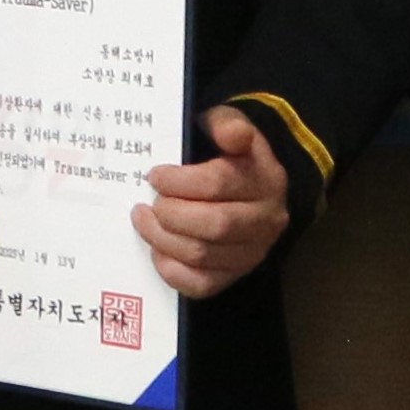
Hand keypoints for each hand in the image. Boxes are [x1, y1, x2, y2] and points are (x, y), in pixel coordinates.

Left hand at [135, 106, 293, 299]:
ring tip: (144, 220)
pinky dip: (173, 271)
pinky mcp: (235, 275)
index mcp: (266, 180)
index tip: (154, 175)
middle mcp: (266, 220)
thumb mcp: (230, 125)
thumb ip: (227, 124)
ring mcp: (253, 253)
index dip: (180, 182)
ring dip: (163, 240)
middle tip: (148, 203)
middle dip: (171, 214)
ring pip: (203, 256)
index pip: (220, 183)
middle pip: (215, 225)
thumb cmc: (230, 152)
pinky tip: (157, 251)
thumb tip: (231, 135)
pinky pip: (202, 285)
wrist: (251, 184)